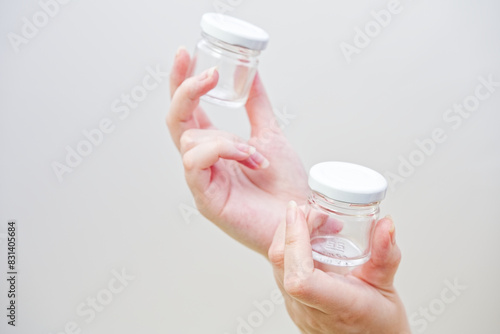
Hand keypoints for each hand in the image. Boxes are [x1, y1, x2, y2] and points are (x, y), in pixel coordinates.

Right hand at [167, 47, 308, 255]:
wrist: (300, 219)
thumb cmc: (285, 187)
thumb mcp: (271, 135)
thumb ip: (256, 106)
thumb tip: (252, 74)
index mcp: (216, 147)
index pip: (187, 110)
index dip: (181, 81)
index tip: (185, 53)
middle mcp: (204, 162)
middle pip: (175, 120)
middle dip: (184, 90)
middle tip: (204, 72)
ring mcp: (202, 181)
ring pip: (189, 140)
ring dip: (226, 138)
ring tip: (255, 153)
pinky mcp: (205, 199)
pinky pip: (196, 163)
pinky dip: (223, 151)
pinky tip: (249, 158)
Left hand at [268, 201, 410, 333]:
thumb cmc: (379, 326)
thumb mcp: (387, 287)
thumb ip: (386, 255)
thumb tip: (386, 224)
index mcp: (336, 306)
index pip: (300, 278)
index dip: (294, 240)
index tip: (299, 212)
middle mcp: (309, 309)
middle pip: (280, 264)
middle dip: (290, 227)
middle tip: (313, 211)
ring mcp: (297, 307)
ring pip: (276, 265)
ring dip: (289, 236)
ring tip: (315, 222)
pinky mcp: (293, 302)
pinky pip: (281, 270)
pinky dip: (291, 247)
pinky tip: (310, 239)